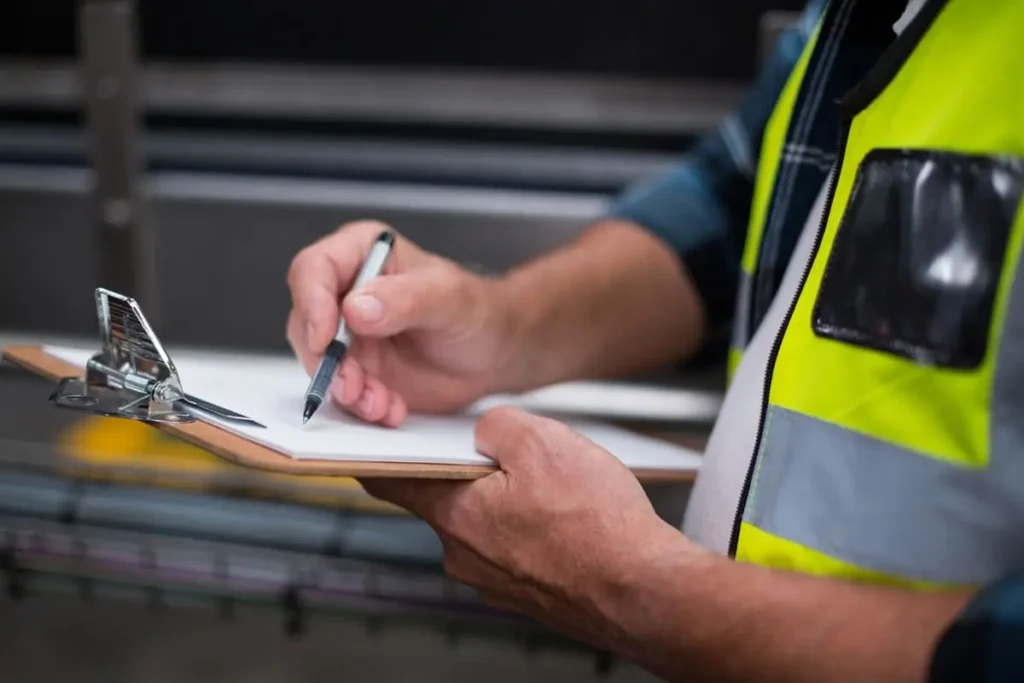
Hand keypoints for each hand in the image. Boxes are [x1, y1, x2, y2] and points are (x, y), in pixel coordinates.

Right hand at [287, 221, 514, 425]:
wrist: (492, 354)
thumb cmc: (475, 311)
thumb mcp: (447, 298)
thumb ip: (404, 299)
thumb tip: (355, 309)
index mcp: (361, 252)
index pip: (314, 269)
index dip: (312, 303)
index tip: (326, 338)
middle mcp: (345, 291)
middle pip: (306, 322)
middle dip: (328, 361)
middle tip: (355, 385)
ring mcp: (347, 334)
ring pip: (320, 363)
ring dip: (346, 389)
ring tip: (380, 403)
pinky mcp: (355, 369)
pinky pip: (341, 391)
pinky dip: (362, 405)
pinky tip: (390, 408)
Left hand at [360, 406, 691, 648]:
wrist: (644, 592)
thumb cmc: (597, 527)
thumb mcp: (543, 442)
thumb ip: (497, 426)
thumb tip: (484, 431)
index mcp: (454, 514)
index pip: (388, 479)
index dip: (381, 451)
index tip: (376, 436)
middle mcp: (463, 554)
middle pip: (447, 496)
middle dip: (474, 469)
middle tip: (514, 451)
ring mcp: (494, 579)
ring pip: (485, 521)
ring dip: (508, 498)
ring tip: (557, 487)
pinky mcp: (525, 592)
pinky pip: (514, 546)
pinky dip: (531, 526)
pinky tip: (568, 515)